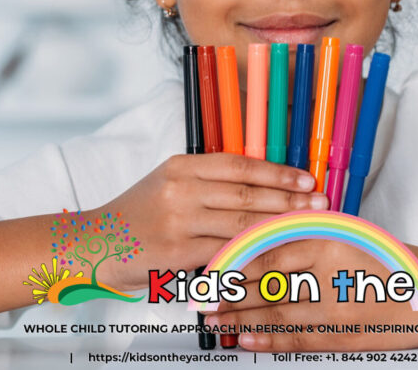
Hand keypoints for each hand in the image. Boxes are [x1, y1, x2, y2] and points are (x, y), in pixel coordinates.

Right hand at [94, 154, 325, 290]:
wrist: (99, 242)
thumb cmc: (140, 214)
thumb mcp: (169, 182)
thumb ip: (209, 181)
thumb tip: (262, 183)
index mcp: (183, 166)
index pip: (241, 165)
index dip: (278, 173)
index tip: (306, 180)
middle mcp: (181, 189)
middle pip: (247, 194)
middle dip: (288, 200)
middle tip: (318, 204)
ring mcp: (179, 221)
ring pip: (241, 224)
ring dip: (279, 226)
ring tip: (307, 227)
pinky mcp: (178, 251)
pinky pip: (225, 251)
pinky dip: (253, 252)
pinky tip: (275, 253)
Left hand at [206, 239, 417, 351]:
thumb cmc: (390, 261)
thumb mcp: (348, 236)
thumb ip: (307, 238)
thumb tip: (259, 246)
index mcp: (326, 236)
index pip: (266, 247)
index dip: (233, 260)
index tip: (210, 266)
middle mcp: (327, 268)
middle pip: (264, 281)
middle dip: (228, 292)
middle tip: (201, 297)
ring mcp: (334, 303)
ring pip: (274, 311)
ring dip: (240, 318)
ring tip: (215, 321)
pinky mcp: (340, 333)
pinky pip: (295, 338)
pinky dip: (267, 341)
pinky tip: (246, 341)